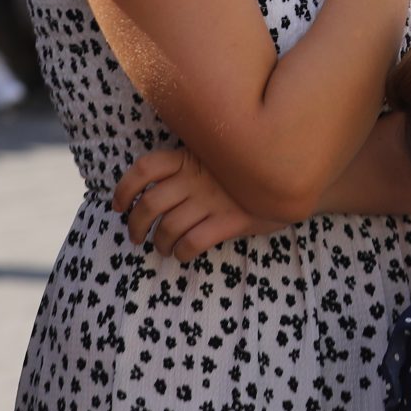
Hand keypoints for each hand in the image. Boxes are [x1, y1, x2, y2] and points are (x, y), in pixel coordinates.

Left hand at [114, 145, 283, 258]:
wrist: (292, 178)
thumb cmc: (248, 171)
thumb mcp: (218, 156)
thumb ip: (190, 165)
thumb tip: (154, 186)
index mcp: (190, 157)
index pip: (144, 168)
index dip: (124, 188)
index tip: (118, 206)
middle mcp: (197, 178)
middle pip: (149, 204)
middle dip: (135, 225)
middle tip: (135, 236)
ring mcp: (214, 200)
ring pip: (168, 227)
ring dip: (158, 243)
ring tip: (161, 247)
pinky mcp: (230, 220)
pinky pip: (193, 242)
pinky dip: (181, 252)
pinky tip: (182, 254)